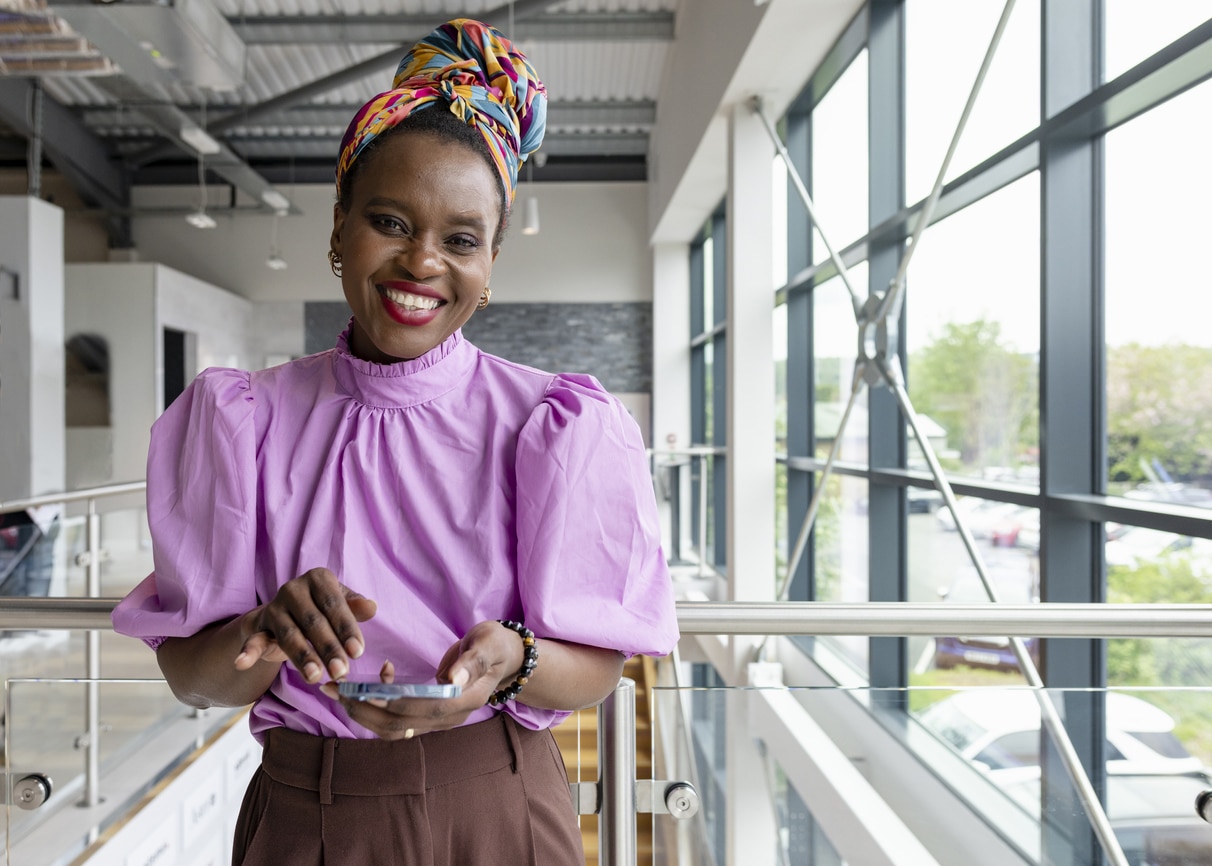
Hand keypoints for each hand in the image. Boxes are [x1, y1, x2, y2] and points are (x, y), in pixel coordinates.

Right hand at [234, 567, 376, 683]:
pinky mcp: (258, 626)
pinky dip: (248, 652)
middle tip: (341, 671)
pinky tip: (242, 663)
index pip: (334, 605)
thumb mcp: (339, 606)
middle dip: (328, 649)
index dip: (346, 629)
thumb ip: (354, 607)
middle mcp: (294, 589)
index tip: (357, 652)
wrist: (285, 613)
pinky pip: (254, 639)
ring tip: (316, 677)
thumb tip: (372, 607)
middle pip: (313, 622)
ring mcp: (274, 607)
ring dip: (303, 657)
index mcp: (319, 579)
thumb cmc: (321, 609)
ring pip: (290, 635)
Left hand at [319, 620, 523, 740]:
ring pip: (393, 728)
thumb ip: (471, 661)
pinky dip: (377, 704)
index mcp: (464, 701)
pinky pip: (396, 718)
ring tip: (337, 691)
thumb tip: (451, 680)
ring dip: (362, 712)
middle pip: (400, 725)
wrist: (503, 657)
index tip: (363, 691)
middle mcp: (448, 718)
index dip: (392, 703)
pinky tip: (377, 676)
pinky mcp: (426, 714)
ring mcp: (436, 720)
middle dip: (364, 709)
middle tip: (334, 689)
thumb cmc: (495, 645)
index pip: (423, 710)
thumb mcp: (488, 643)